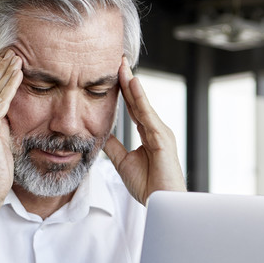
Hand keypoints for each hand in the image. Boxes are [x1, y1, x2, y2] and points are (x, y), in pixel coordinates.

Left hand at [104, 57, 186, 204]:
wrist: (161, 203)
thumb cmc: (148, 185)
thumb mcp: (123, 162)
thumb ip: (114, 147)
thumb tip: (100, 134)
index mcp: (148, 134)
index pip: (133, 107)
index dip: (123, 91)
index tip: (113, 74)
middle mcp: (155, 129)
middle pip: (138, 100)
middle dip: (127, 80)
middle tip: (117, 59)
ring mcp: (160, 132)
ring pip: (142, 103)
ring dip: (132, 83)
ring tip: (122, 65)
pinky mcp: (162, 137)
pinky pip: (148, 114)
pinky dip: (140, 98)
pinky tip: (133, 83)